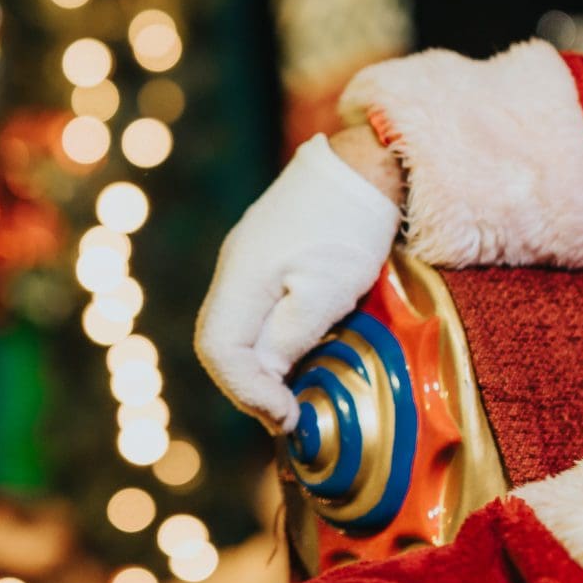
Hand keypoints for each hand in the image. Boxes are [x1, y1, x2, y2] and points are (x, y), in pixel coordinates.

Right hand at [195, 133, 403, 431]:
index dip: (248, 392)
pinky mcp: (266, 261)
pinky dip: (267, 347)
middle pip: (220, 346)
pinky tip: (297, 358)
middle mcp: (233, 271)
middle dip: (250, 389)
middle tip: (291, 416)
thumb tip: (269, 380)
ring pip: (235, 332)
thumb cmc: (351, 226)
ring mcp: (246, 264)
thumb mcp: (328, 292)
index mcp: (241, 278)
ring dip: (259, 371)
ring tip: (295, 396)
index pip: (219, 352)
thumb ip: (290, 339)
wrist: (363, 166)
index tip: (289, 414)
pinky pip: (252, 315)